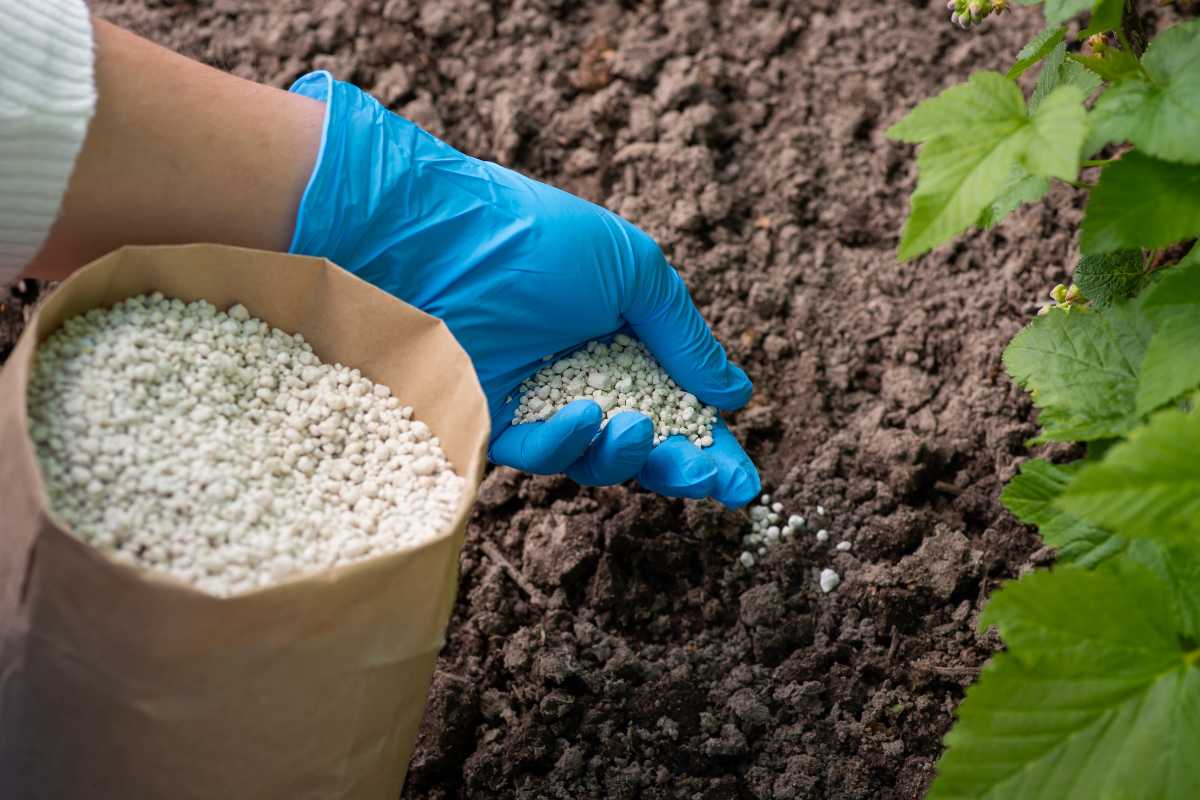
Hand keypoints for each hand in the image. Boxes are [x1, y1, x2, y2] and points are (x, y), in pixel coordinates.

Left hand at [287, 72, 758, 506]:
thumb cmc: (536, 239)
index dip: (711, 444)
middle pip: (642, 443)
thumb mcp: (633, 269)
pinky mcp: (490, 422)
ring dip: (628, 456)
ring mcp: (535, 400)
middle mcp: (580, 372)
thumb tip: (735, 394)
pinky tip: (586, 418)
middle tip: (712, 477)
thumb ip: (683, 334)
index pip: (676, 400)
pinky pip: (539, 454)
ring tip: (636, 430)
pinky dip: (568, 443)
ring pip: (595, 460)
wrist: (435, 238)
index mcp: (620, 335)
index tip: (743, 479)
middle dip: (682, 467)